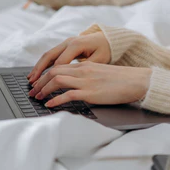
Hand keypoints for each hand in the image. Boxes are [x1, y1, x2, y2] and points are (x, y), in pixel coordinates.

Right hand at [27, 32, 110, 83]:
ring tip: (31, 79)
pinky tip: (39, 73)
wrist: (108, 38)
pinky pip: (52, 55)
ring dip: (38, 67)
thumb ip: (86, 68)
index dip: (51, 76)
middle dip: (39, 70)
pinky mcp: (65, 45)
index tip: (45, 87)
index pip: (59, 62)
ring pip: (48, 55)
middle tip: (32, 83)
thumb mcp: (100, 59)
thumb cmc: (105, 49)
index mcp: (76, 45)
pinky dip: (44, 64)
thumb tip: (74, 78)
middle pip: (49, 56)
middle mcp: (68, 42)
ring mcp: (66, 43)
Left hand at [28, 61, 151, 107]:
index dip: (45, 75)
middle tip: (33, 91)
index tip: (38, 83)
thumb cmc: (122, 80)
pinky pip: (68, 95)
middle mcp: (83, 70)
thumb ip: (88, 76)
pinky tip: (49, 104)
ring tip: (37, 97)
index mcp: (86, 65)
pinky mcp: (91, 92)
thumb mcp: (101, 74)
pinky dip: (55, 100)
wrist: (136, 81)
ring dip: (44, 89)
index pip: (59, 66)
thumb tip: (76, 85)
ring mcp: (86, 81)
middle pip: (54, 72)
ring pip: (57, 81)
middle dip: (40, 82)